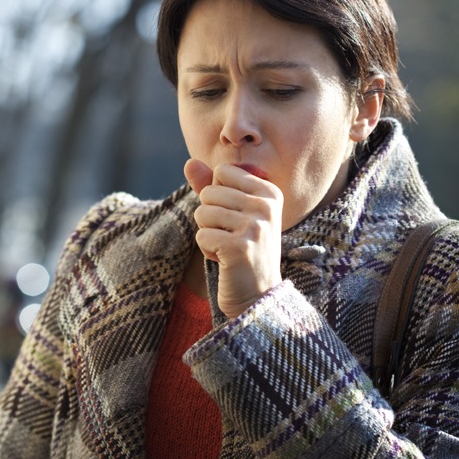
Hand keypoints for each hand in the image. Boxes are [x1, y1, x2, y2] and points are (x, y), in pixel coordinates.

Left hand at [184, 158, 283, 317]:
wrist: (259, 295)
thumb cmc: (244, 249)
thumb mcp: (232, 213)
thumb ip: (212, 186)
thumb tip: (189, 162)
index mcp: (270, 191)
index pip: (222, 172)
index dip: (218, 195)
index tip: (236, 217)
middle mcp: (266, 206)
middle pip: (210, 192)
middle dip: (210, 216)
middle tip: (231, 236)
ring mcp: (255, 226)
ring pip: (202, 213)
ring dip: (208, 233)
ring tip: (228, 247)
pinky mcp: (239, 248)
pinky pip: (201, 235)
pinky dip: (207, 250)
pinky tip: (225, 260)